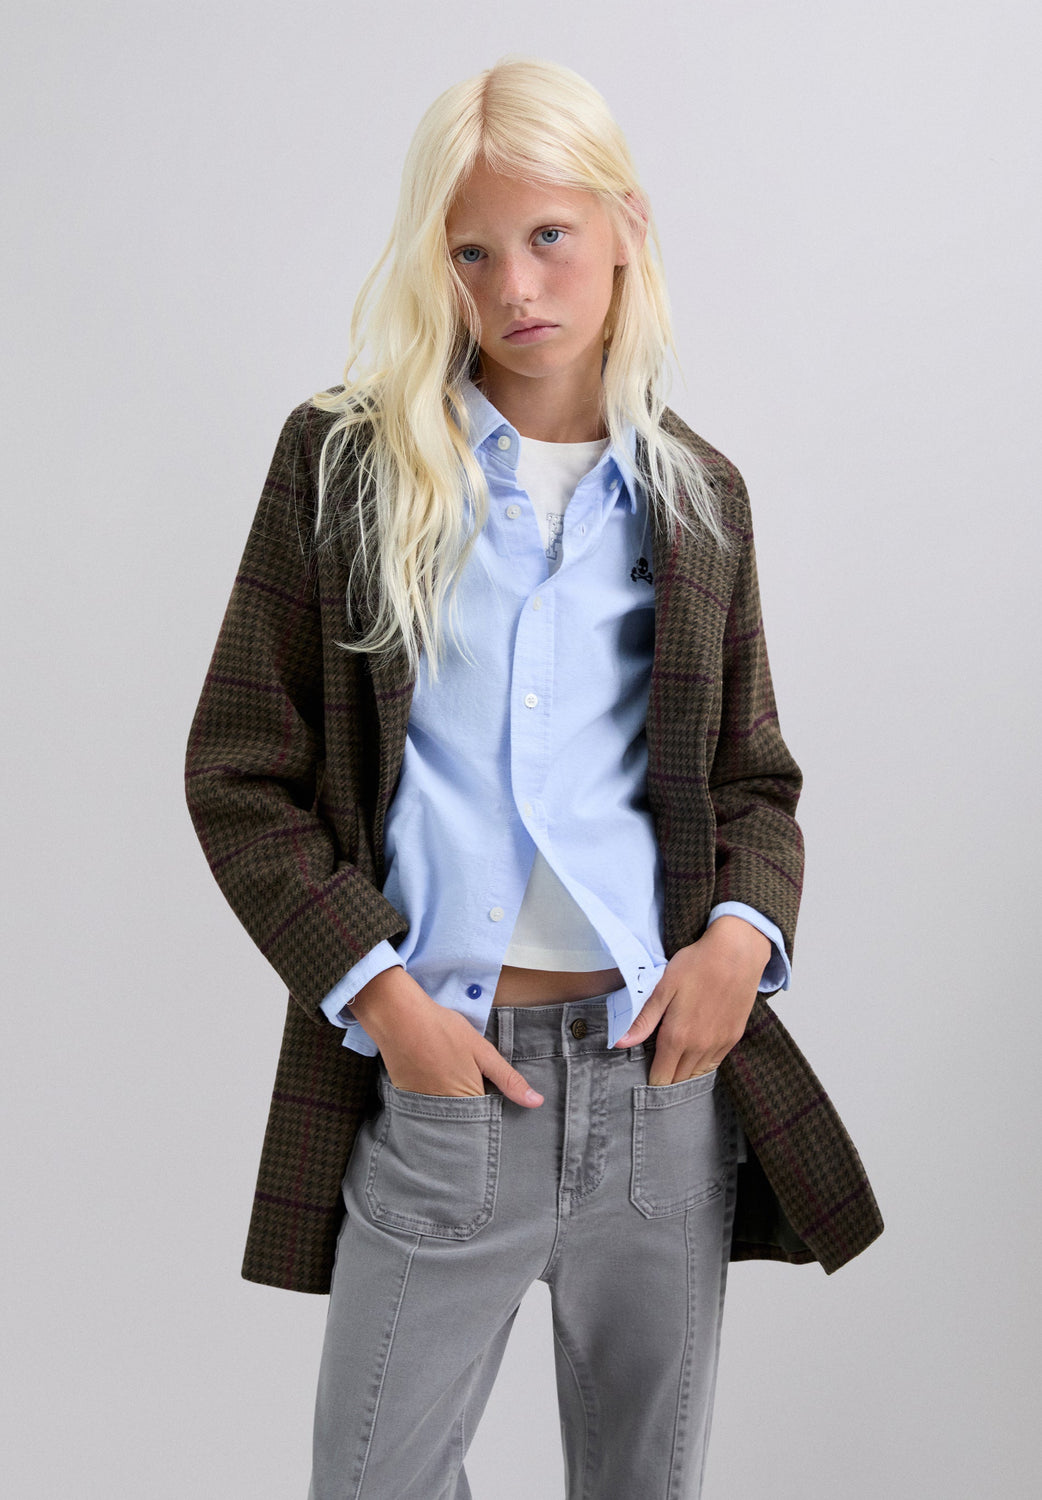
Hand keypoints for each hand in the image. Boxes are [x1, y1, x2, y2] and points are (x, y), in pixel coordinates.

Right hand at [349, 966, 543, 1106]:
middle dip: (474, 1111)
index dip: (495, 1107)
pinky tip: (435, 1076)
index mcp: (468, 1100)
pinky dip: (434, 1099)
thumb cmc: (443, 1029)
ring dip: (454, 1106)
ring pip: (447, 1115)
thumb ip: (508, 1079)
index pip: (489, 1119)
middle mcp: (445, 1111)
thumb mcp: (482, 1051)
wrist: (399, 1017)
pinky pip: (428, 1108)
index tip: (496, 1095)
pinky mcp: (407, 1099)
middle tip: (471, 1080)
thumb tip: (537, 1103)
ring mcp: (423, 1107)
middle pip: (467, 1121)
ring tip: (452, 1075)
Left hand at [613, 917, 769, 1084]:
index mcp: (678, 1037)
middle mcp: (700, 1047)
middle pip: (679, 1081)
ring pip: (698, 1075)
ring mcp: (719, 1044)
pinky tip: (694, 1055)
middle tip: (656, 1070)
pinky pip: (714, 1063)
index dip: (651, 1081)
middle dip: (666, 1081)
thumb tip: (620, 1043)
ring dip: (685, 1075)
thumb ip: (643, 1020)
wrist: (736, 953)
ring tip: (673, 1066)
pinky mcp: (733, 1037)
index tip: (643, 1077)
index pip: (661, 1078)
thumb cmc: (696, 965)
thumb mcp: (663, 988)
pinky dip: (702, 1064)